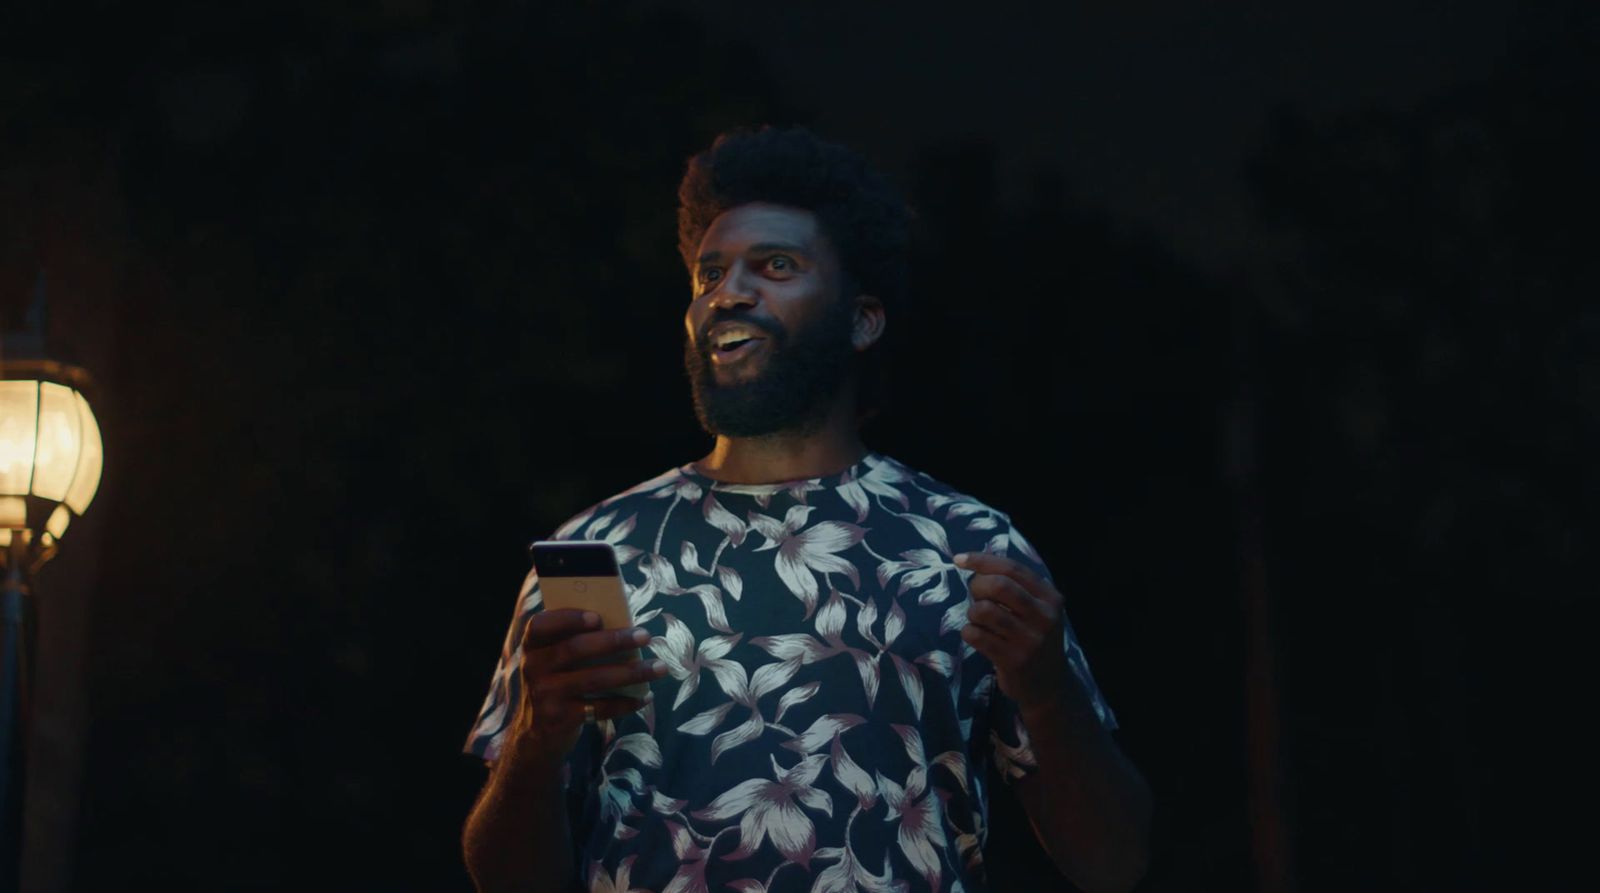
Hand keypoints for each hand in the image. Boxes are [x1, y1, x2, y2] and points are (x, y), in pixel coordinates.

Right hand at [509, 609, 668, 757]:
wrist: (535, 734)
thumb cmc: (555, 683)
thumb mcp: (552, 662)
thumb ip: (573, 642)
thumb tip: (622, 625)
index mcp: (533, 646)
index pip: (541, 625)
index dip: (568, 619)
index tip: (598, 616)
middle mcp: (533, 668)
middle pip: (576, 649)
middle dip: (614, 640)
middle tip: (645, 635)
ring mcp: (545, 695)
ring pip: (594, 679)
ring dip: (631, 672)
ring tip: (659, 667)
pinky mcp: (560, 719)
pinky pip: (599, 708)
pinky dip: (626, 703)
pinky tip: (645, 697)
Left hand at [953, 552, 1071, 710]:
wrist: (1049, 685)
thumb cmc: (1033, 638)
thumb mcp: (1037, 610)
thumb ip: (1016, 586)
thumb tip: (974, 563)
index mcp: (1050, 597)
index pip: (1012, 569)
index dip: (982, 561)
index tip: (959, 560)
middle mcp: (1044, 617)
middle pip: (998, 585)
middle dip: (977, 586)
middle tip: (976, 597)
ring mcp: (1030, 640)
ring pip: (983, 610)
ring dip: (973, 613)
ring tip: (980, 620)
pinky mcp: (1013, 660)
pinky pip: (976, 635)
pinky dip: (969, 632)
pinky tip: (978, 637)